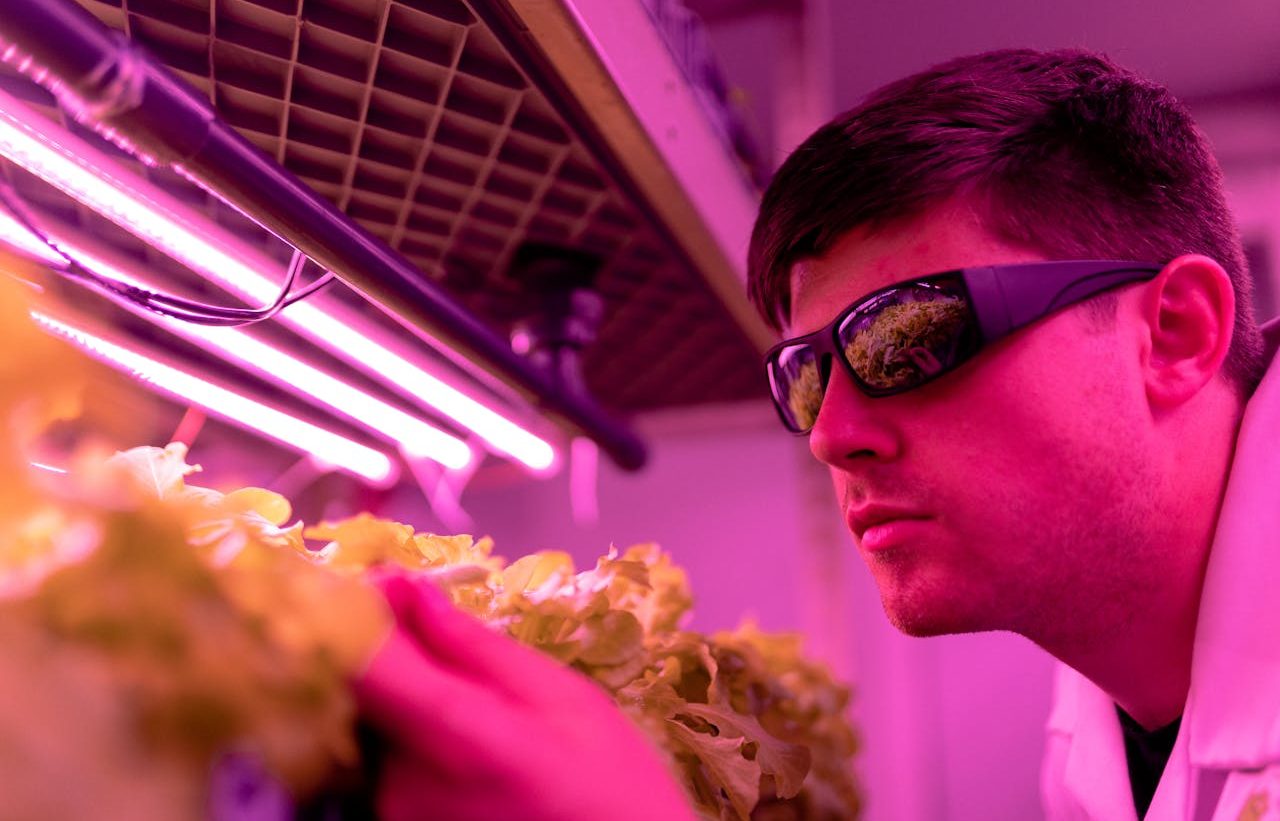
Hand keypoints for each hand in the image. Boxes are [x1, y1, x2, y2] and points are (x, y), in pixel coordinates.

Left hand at [354, 575, 696, 820]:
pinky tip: (473, 755)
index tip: (373, 582)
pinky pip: (388, 768)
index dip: (348, 613)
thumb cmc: (612, 788)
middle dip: (399, 657)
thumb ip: (474, 645)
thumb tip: (408, 588)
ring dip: (412, 705)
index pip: (359, 664)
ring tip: (486, 719)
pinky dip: (416, 746)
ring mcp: (396, 817)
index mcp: (454, 738)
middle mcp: (405, 785)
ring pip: (378, 728)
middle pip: (366, 692)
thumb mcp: (563, 698)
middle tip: (456, 652)